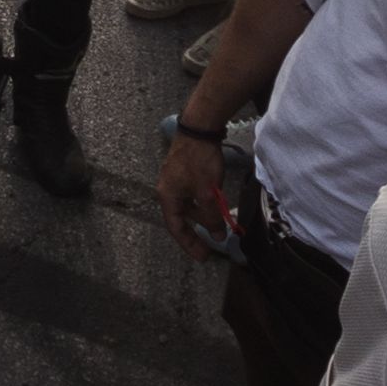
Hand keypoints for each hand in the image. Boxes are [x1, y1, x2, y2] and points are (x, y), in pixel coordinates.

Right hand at [155, 132, 229, 258]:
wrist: (199, 129)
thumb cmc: (199, 161)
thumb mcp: (207, 193)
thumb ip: (211, 216)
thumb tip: (217, 236)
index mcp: (168, 197)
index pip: (175, 227)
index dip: (188, 244)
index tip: (202, 256)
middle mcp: (168, 189)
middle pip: (181, 218)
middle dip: (196, 233)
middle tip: (209, 247)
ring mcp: (176, 179)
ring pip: (189, 206)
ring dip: (202, 218)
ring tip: (218, 226)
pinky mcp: (185, 171)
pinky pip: (193, 195)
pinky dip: (203, 204)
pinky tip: (216, 205)